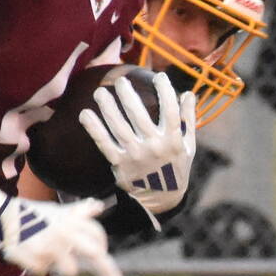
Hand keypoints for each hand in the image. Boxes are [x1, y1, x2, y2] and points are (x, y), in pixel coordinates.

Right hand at [0, 195, 122, 275]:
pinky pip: (43, 272)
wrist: (0, 215)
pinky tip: (27, 256)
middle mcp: (65, 232)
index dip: (102, 245)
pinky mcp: (35, 258)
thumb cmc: (32, 215)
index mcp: (71, 220)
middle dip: (108, 272)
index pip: (97, 235)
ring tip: (44, 255)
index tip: (102, 254)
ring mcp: (51, 246)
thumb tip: (98, 206)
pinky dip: (36, 268)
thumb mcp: (56, 210)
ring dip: (59, 268)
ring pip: (69, 271)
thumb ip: (79, 211)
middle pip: (96, 254)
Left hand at [79, 76, 194, 215]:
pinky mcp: (120, 164)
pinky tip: (85, 114)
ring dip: (108, 107)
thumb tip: (190, 93)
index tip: (161, 77)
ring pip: (119, 126)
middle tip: (120, 81)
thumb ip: (188, 120)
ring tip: (100, 92)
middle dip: (127, 94)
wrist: (161, 198)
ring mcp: (136, 155)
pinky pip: (104, 143)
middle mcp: (154, 146)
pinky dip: (94, 128)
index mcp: (173, 140)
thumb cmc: (175, 167)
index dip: (166, 91)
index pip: (170, 110)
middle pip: (139, 115)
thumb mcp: (188, 146)